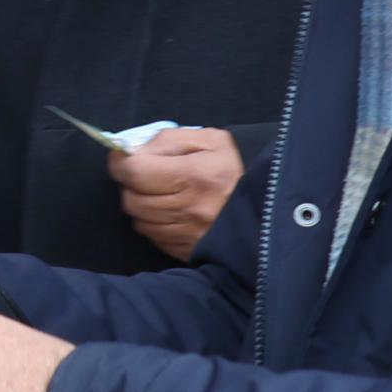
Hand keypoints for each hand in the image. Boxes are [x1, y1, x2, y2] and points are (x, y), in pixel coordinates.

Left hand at [111, 126, 240, 261]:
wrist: (270, 204)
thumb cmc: (236, 165)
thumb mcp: (209, 140)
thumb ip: (168, 140)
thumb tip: (133, 152)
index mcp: (195, 176)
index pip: (136, 172)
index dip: (121, 163)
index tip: (122, 158)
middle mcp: (190, 209)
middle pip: (132, 199)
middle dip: (131, 185)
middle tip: (144, 175)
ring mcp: (189, 234)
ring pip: (140, 221)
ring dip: (141, 205)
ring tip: (159, 193)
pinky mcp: (189, 250)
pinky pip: (154, 237)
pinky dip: (154, 223)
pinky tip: (170, 211)